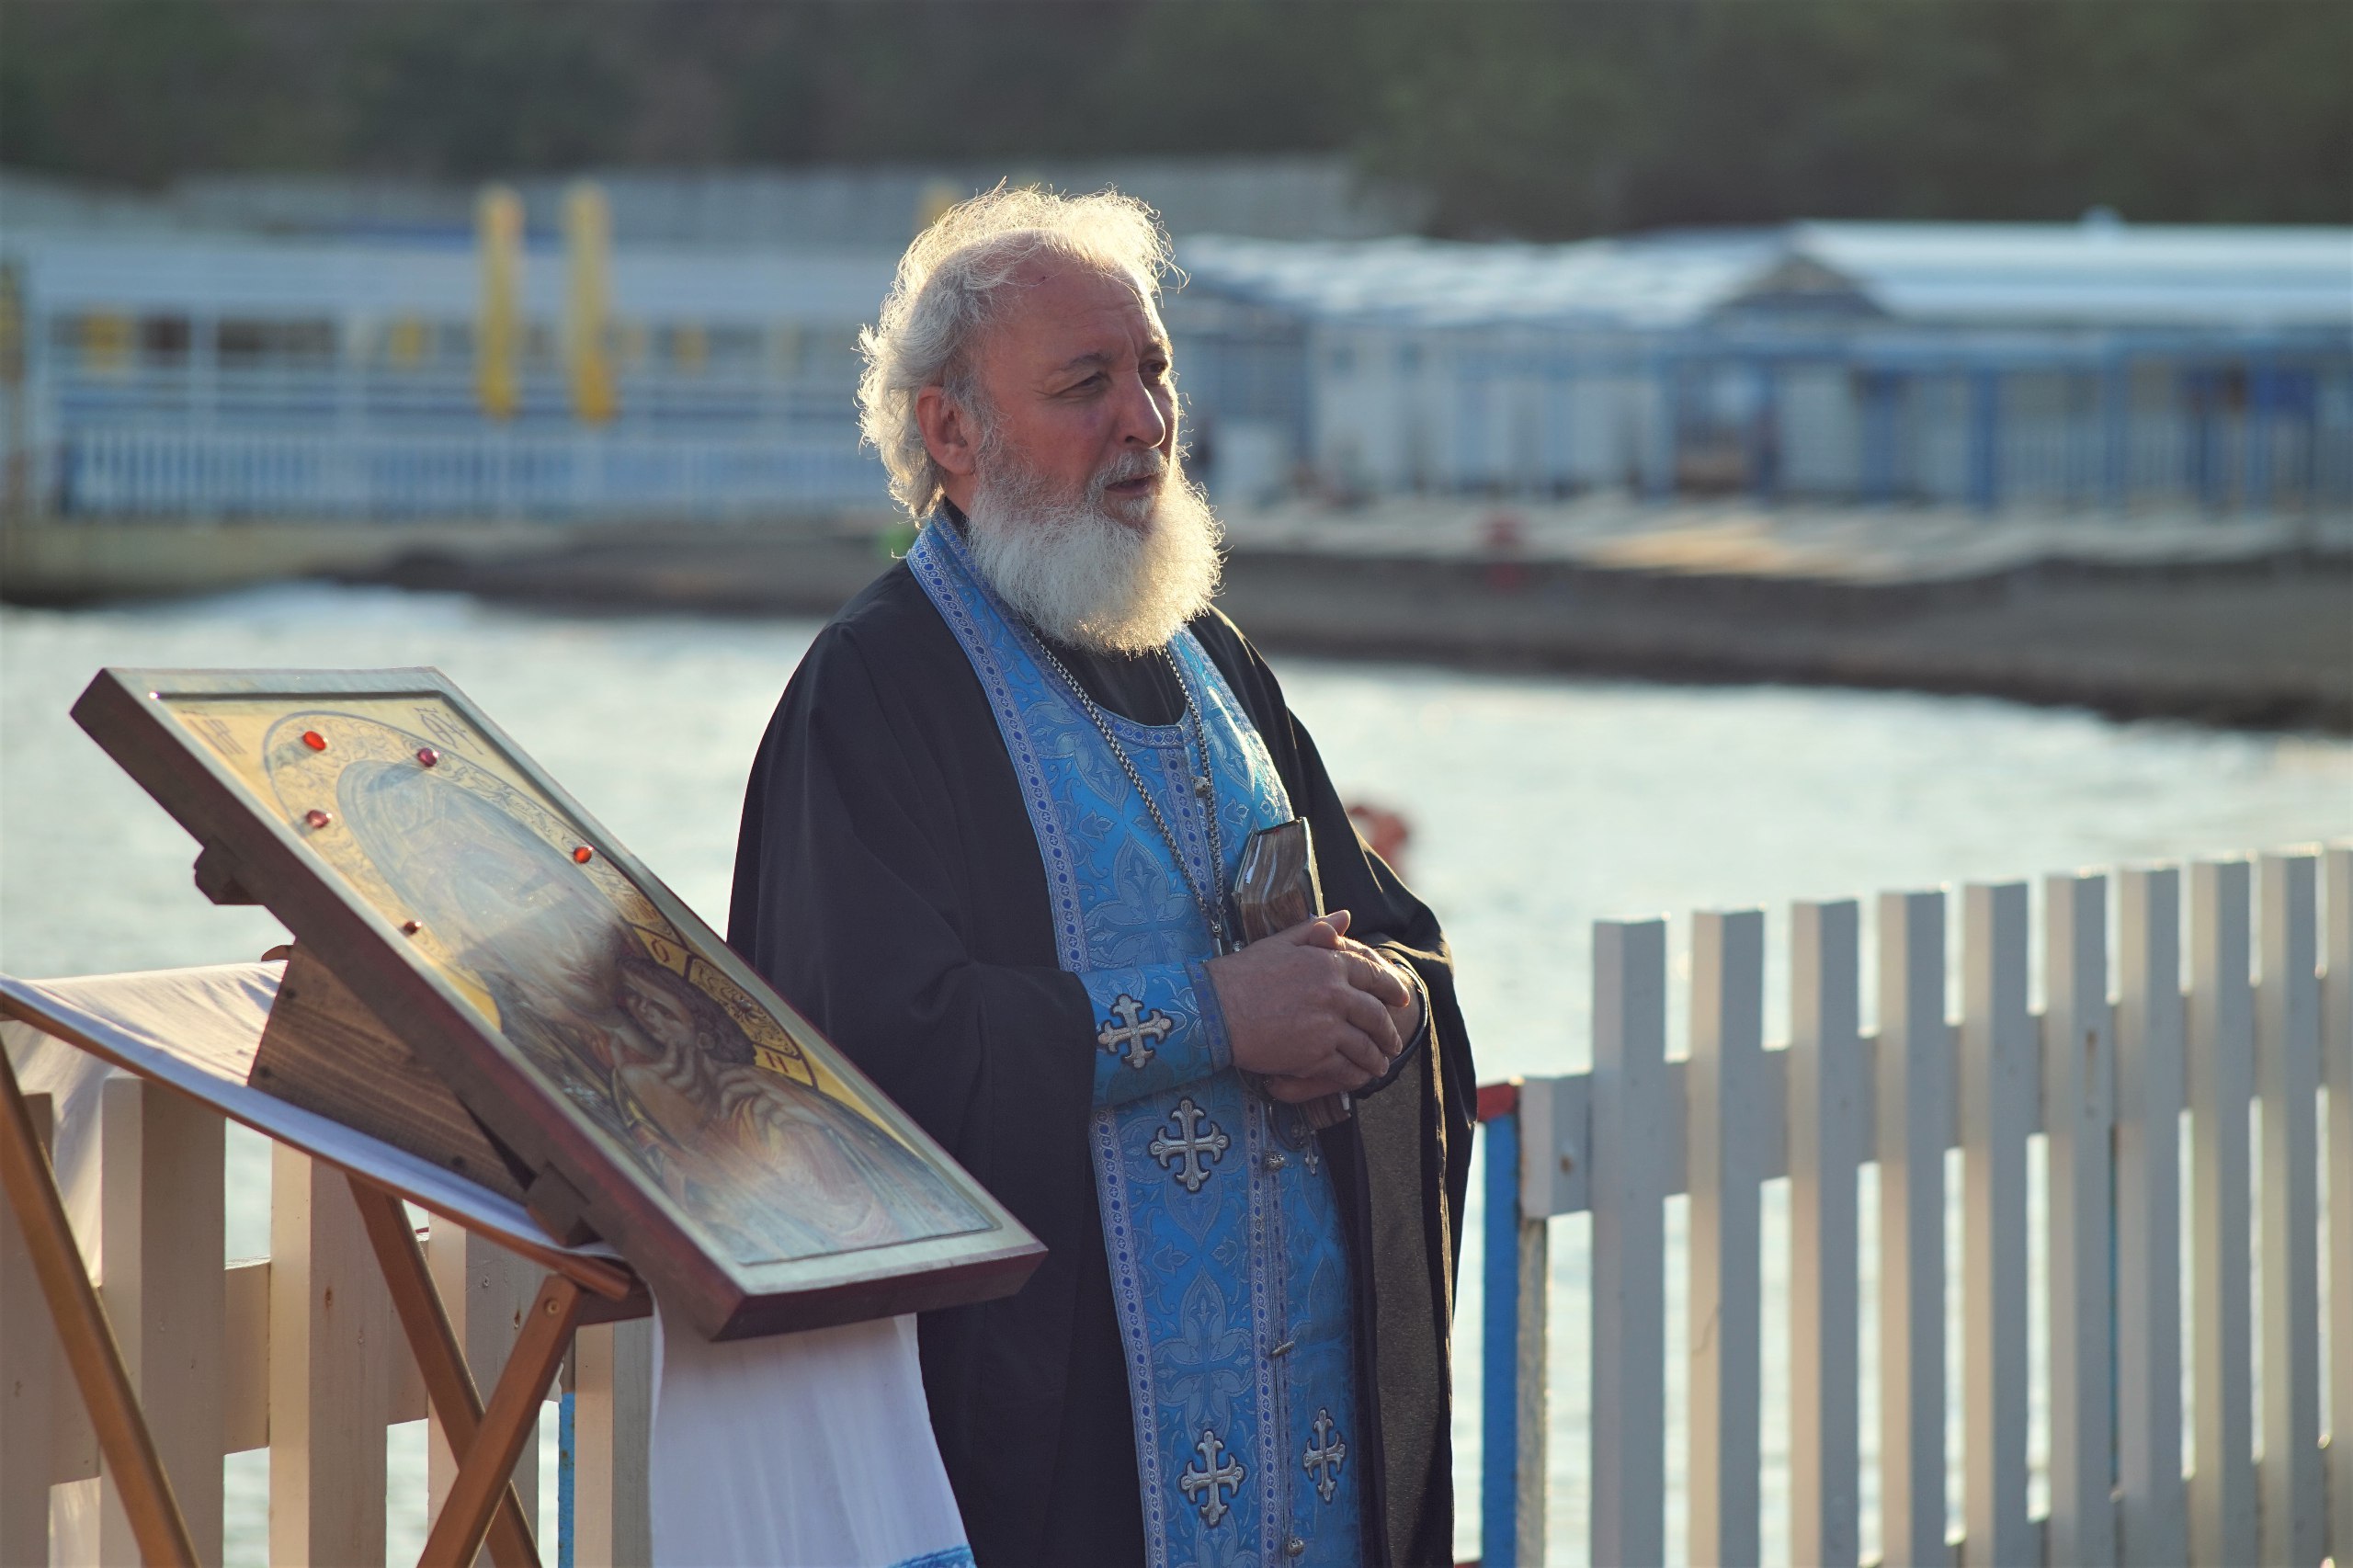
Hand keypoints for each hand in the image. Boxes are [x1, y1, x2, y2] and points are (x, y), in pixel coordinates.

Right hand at [1206, 910, 1406, 1091]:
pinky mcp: (1314, 1055)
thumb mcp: (1279, 943)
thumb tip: (1345, 916)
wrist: (1214, 1010)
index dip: (1391, 988)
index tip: (1401, 998)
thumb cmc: (1241, 973)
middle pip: (1375, 1014)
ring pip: (1365, 1045)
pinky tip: (1359, 1077)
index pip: (1373, 975)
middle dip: (1389, 1030)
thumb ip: (1315, 929)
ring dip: (1377, 1057)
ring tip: (1381, 1064)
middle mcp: (1334, 993)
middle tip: (1395, 1040)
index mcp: (1328, 962)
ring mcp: (1327, 1026)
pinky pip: (1346, 1068)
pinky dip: (1356, 1074)